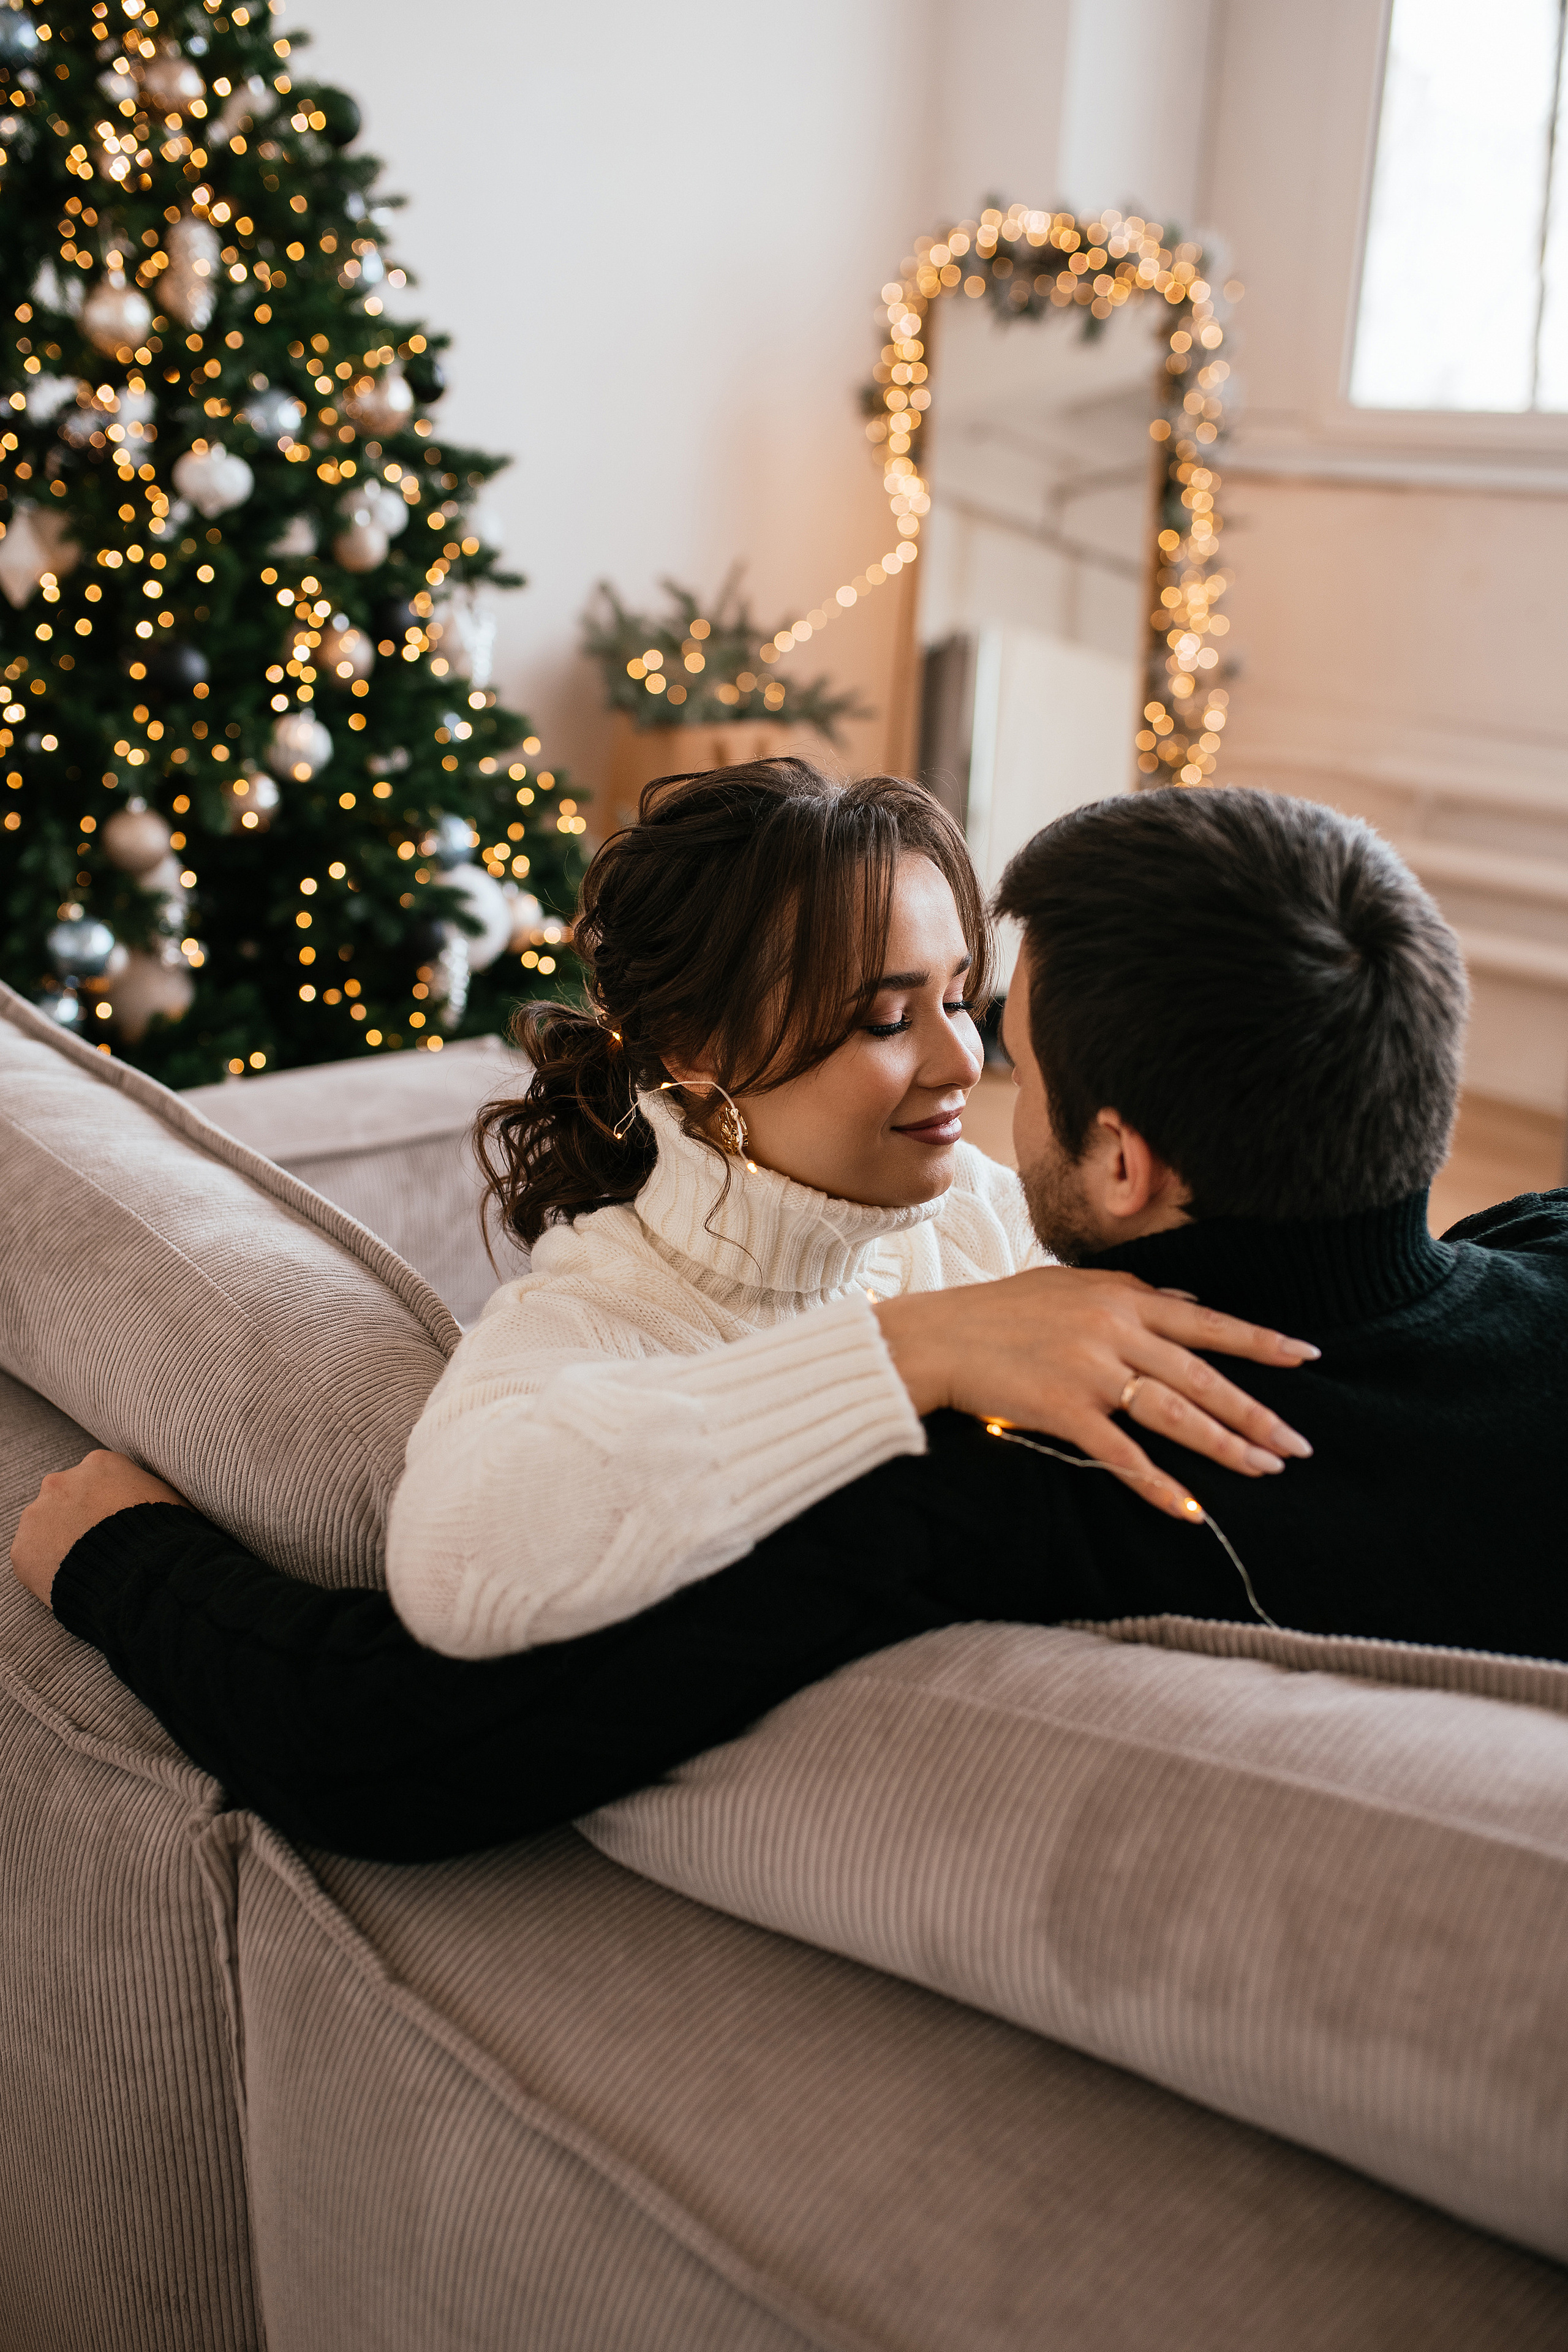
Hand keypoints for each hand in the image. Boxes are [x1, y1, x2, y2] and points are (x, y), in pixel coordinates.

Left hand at [10, 1450, 187, 1608]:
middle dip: (78, 1517)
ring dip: (59, 1540)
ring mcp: (38, 1514)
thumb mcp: (169, 1499)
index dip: (108, 1502)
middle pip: (65, 1496)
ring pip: (45, 1525)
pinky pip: (32, 1557)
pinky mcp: (22, 1549)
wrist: (140, 1575)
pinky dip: (46, 1567)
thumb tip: (152, 1499)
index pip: (97, 1478)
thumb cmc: (164, 1537)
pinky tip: (73, 1578)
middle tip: (100, 1545)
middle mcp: (62, 1480)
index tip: (117, 1522)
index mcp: (100, 1463)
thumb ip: (148, 1491)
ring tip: (87, 1566)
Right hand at [874, 1268, 1318, 1519]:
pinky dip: (1158, 1484)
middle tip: (1298, 1444)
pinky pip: (1122, 1454)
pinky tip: (1190, 1508)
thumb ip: (1132, 1293)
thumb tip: (1189, 1303)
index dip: (1259, 1341)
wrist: (938, 1337)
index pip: (1206, 1322)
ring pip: (1175, 1415)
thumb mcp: (1072, 1285)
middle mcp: (1115, 1331)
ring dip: (1225, 1446)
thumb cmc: (1003, 1310)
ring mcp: (1090, 1371)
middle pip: (1202, 1377)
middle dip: (1257, 1412)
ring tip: (1265, 1469)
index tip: (1306, 1356)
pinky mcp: (1063, 1410)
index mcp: (1122, 1298)